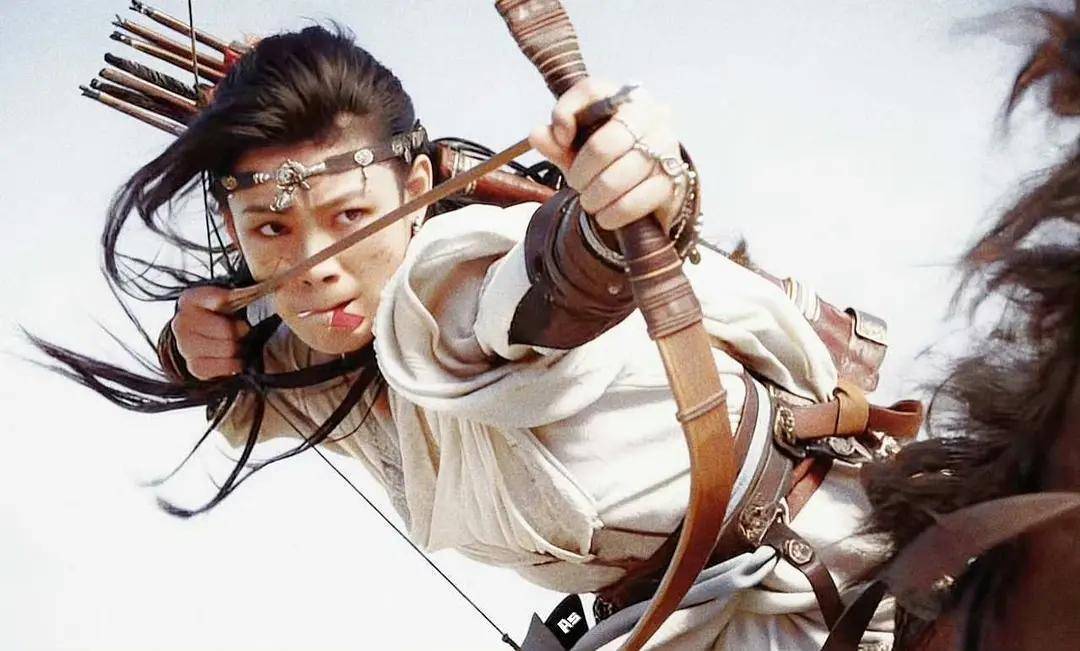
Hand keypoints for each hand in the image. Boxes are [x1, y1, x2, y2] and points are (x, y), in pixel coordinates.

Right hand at [171, 286, 250, 379]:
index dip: (239, 305)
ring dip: (238, 348)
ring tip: (238, 344)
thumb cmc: (220, 316)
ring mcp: (184, 347)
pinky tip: (234, 357)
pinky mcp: (194, 367)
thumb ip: (241, 293)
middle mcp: (181, 323)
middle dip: (241, 332)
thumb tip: (264, 286)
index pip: (222, 299)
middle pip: (226, 330)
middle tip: (243, 331)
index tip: (242, 309)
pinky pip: (223, 367)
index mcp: (189, 300)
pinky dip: (234, 364)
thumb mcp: (229, 299)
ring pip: (227, 349)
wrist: (205, 339)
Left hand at [529, 78, 685, 232]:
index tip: (560, 139)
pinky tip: (606, 216)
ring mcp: (665, 146)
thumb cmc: (609, 159)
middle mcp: (649, 114)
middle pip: (604, 144)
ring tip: (590, 202)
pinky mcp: (673, 179)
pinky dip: (613, 214)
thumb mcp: (578, 148)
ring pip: (618, 177)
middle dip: (581, 174)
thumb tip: (537, 134)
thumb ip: (556, 140)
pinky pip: (635, 201)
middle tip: (576, 184)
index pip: (590, 91)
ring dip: (595, 197)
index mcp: (623, 97)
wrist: (650, 185)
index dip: (567, 114)